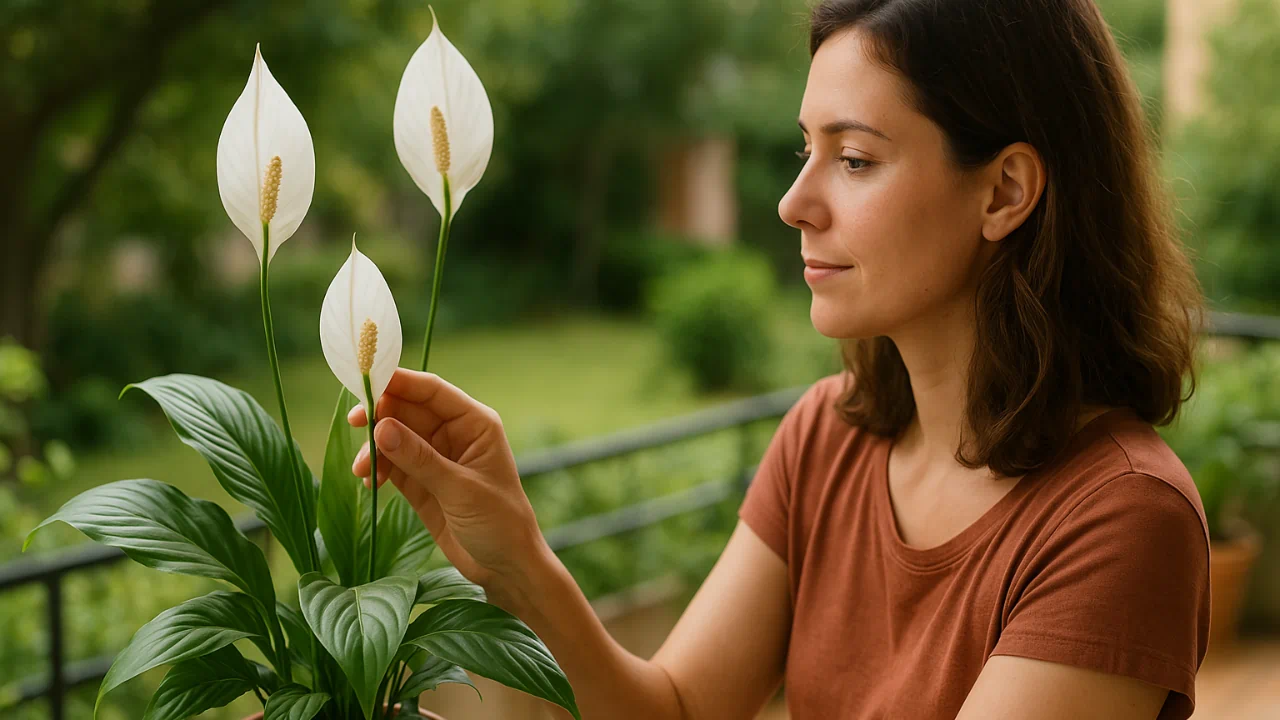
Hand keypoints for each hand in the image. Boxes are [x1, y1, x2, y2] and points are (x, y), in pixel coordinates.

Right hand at [350, 368, 546, 592]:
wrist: (506, 568)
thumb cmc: (500, 523)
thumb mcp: (460, 490)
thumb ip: (420, 459)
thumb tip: (380, 428)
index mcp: (475, 423)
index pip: (432, 390)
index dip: (400, 382)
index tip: (367, 381)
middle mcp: (454, 434)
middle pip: (408, 409)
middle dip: (380, 415)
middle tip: (355, 423)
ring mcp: (435, 458)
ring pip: (395, 437)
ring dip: (375, 448)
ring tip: (362, 469)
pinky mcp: (421, 483)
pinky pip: (391, 464)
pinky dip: (377, 468)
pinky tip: (369, 482)